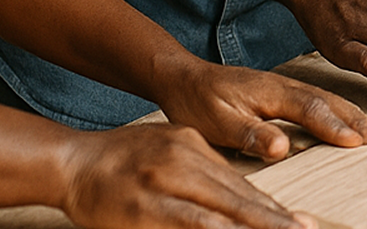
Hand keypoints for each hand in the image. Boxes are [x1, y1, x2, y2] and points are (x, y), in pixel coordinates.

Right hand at [58, 122, 315, 227]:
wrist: (68, 161)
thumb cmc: (118, 162)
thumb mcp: (167, 152)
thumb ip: (201, 173)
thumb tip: (240, 199)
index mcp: (190, 145)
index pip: (239, 184)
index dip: (270, 208)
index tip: (298, 223)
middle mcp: (182, 160)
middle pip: (237, 197)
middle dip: (273, 221)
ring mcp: (162, 184)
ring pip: (218, 213)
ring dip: (253, 227)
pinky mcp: (142, 208)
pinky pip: (187, 224)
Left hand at [151, 58, 366, 160]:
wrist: (181, 78)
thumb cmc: (197, 102)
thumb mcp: (217, 123)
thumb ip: (251, 134)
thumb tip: (283, 148)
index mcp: (269, 91)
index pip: (309, 108)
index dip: (334, 126)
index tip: (356, 142)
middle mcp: (281, 85)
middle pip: (325, 100)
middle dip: (353, 118)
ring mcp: (281, 86)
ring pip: (323, 97)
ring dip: (349, 113)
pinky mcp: (278, 91)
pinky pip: (314, 98)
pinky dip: (335, 107)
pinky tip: (343, 117)